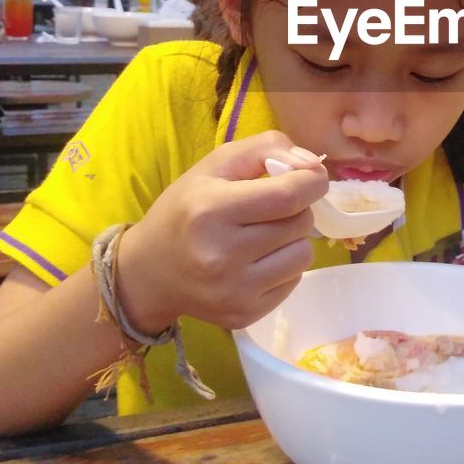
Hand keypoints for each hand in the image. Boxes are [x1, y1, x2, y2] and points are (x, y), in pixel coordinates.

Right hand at [118, 131, 327, 332]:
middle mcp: (222, 255)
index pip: (289, 195)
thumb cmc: (186, 208)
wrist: (149, 270)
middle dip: (296, 209)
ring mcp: (234, 291)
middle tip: (269, 209)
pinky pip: (294, 281)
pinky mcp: (244, 314)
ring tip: (262, 236)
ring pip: (304, 254)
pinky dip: (284, 266)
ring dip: (292, 240)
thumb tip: (313, 165)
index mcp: (212, 209)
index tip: (310, 178)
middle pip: (301, 223)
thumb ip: (266, 148)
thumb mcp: (217, 164)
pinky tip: (256, 261)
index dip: (312, 182)